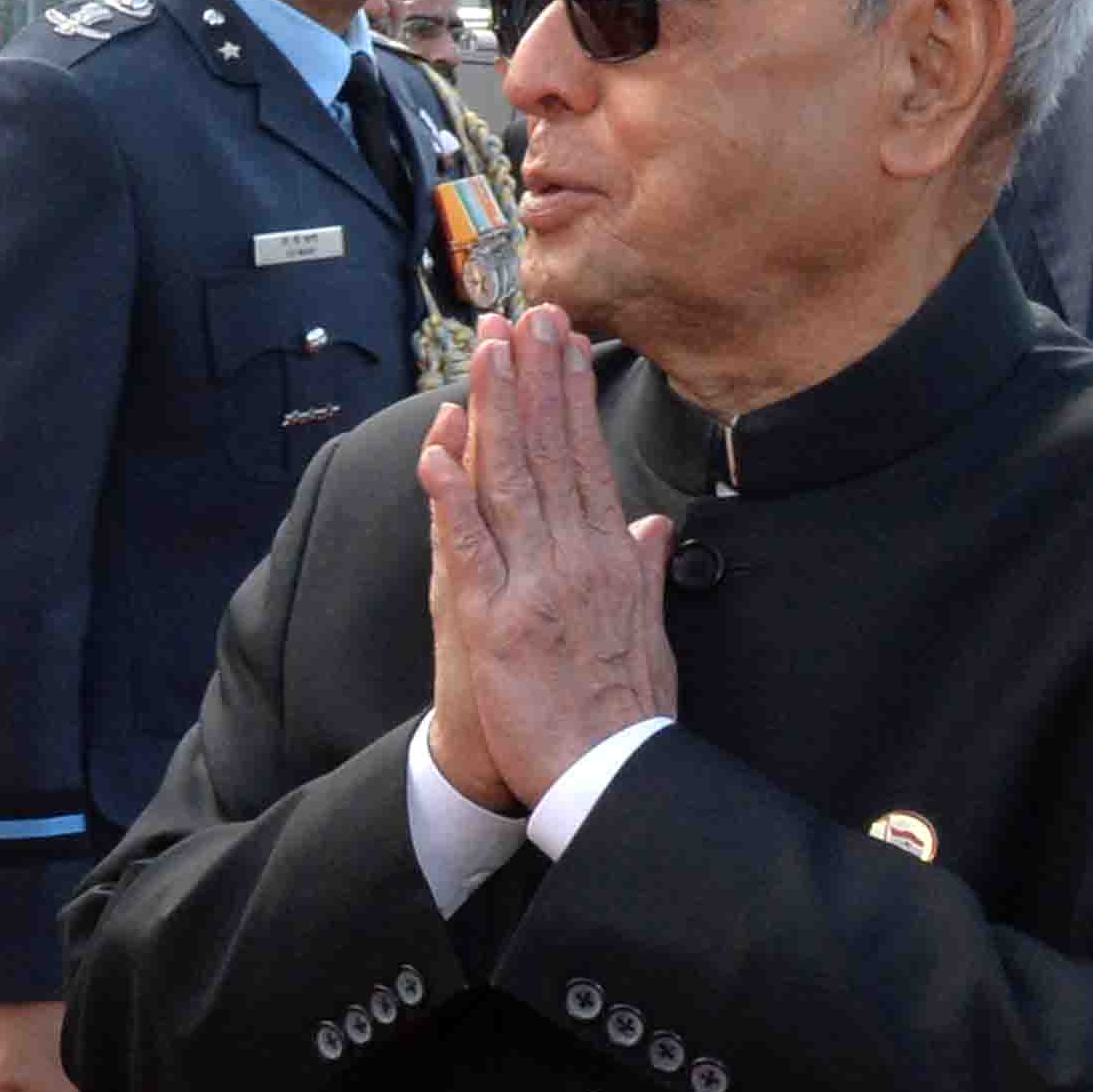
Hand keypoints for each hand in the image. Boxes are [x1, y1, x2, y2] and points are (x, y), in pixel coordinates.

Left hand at [418, 308, 674, 810]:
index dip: (569, 395)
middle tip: (523, 312)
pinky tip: (438, 449)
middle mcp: (577, 559)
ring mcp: (536, 585)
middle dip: (534, 379)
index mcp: (611, 558)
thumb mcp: (648, 632)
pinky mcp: (497, 621)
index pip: (586, 457)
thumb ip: (645, 570)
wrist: (609, 779)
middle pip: (550, 453)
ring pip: (510, 481)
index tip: (559, 340)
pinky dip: (451, 497)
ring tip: (484, 350)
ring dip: (495, 411)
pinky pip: (468, 547)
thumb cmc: (623, 713)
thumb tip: (654, 524)